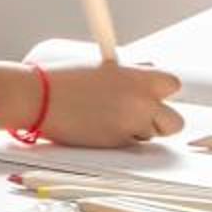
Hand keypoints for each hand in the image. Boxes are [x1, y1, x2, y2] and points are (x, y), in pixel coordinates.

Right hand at [0, 61, 180, 145]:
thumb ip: (128, 74)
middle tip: (142, 115)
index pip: (173, 85)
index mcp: (137, 76)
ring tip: (111, 120)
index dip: (162, 92)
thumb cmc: (60, 80)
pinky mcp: (114, 143)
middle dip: (161, 119)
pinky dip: (119, 140)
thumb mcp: (100, 66)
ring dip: (138, 130)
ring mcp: (128, 125)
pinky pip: (129, 145)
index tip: (154, 95)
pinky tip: (100, 129)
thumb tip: (143, 77)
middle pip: (174, 120)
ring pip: (151, 135)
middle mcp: (139, 101)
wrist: (36, 98)